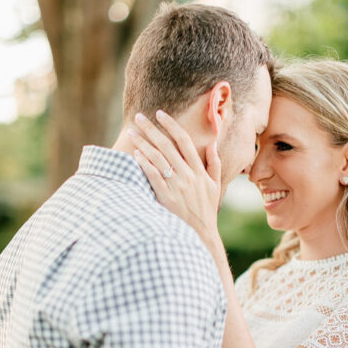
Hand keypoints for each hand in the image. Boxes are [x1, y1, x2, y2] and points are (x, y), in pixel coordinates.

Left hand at [127, 111, 221, 247]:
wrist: (200, 233)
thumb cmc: (206, 209)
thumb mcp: (215, 185)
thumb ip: (214, 163)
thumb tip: (212, 143)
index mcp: (198, 169)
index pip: (184, 140)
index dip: (171, 125)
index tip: (160, 114)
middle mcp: (187, 174)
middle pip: (167, 145)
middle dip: (152, 129)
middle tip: (139, 117)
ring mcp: (176, 185)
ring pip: (158, 158)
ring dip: (143, 143)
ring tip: (132, 133)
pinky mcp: (165, 197)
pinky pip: (153, 176)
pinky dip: (145, 164)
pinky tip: (135, 154)